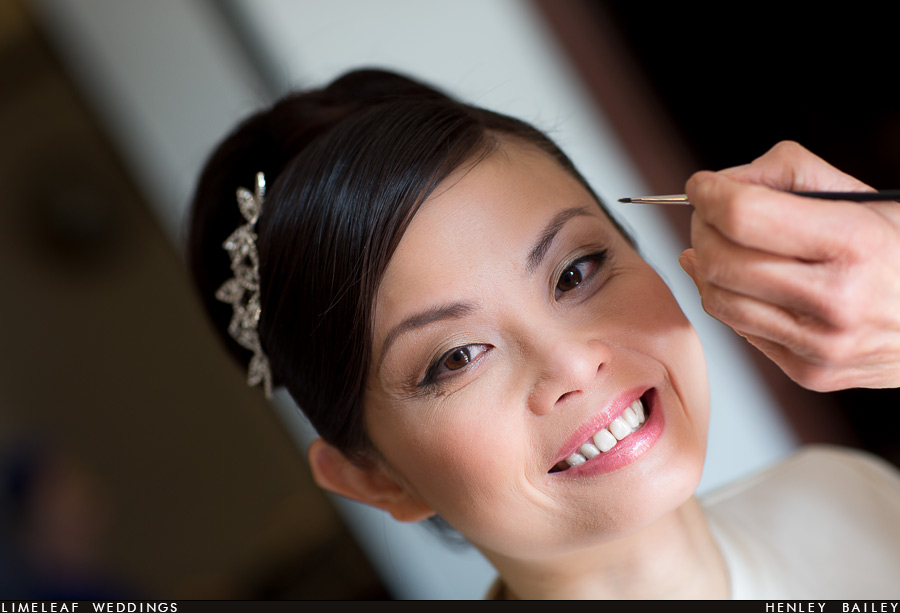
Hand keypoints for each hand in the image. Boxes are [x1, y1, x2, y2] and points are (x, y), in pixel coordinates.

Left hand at [679, 141, 899, 391]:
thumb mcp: (864, 197)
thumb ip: (790, 173)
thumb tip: (724, 183)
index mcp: (854, 244)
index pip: (743, 216)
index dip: (709, 194)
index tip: (702, 184)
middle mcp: (838, 301)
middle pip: (719, 260)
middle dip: (701, 227)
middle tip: (708, 213)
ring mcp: (821, 345)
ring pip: (717, 298)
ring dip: (706, 264)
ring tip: (721, 244)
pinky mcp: (809, 373)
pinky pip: (738, 329)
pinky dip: (730, 297)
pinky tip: (744, 280)